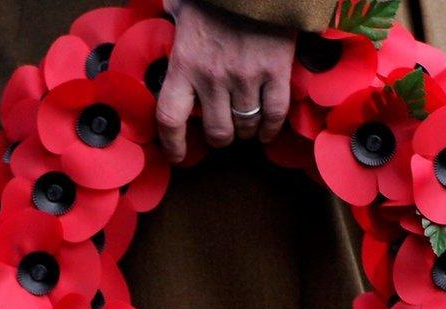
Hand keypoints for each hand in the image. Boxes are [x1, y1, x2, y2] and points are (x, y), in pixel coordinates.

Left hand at [157, 0, 296, 162]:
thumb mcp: (184, 5)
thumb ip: (176, 16)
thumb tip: (170, 10)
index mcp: (184, 63)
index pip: (170, 117)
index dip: (172, 144)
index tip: (177, 156)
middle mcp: (212, 77)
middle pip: (216, 131)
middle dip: (219, 138)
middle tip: (222, 134)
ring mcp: (245, 77)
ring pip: (245, 125)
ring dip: (245, 132)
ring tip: (246, 127)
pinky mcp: (275, 71)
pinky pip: (274, 113)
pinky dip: (270, 129)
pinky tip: (267, 132)